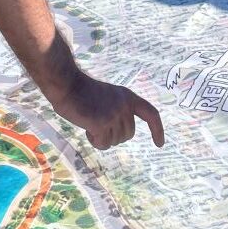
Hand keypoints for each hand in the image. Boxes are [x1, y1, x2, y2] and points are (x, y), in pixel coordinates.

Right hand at [46, 69, 164, 150]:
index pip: (151, 114)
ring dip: (102, 137)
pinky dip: (94, 140)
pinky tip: (86, 128)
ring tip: (90, 122)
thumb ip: (119, 110)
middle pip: (128, 135)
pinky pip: (103, 144)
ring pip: (114, 141)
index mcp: (128, 97)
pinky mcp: (102, 124)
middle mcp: (125, 106)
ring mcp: (115, 115)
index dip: (157, 130)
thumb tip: (122, 133)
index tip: (160, 144)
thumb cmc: (82, 91)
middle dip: (113, 135)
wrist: (67, 84)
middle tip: (97, 123)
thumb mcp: (109, 97)